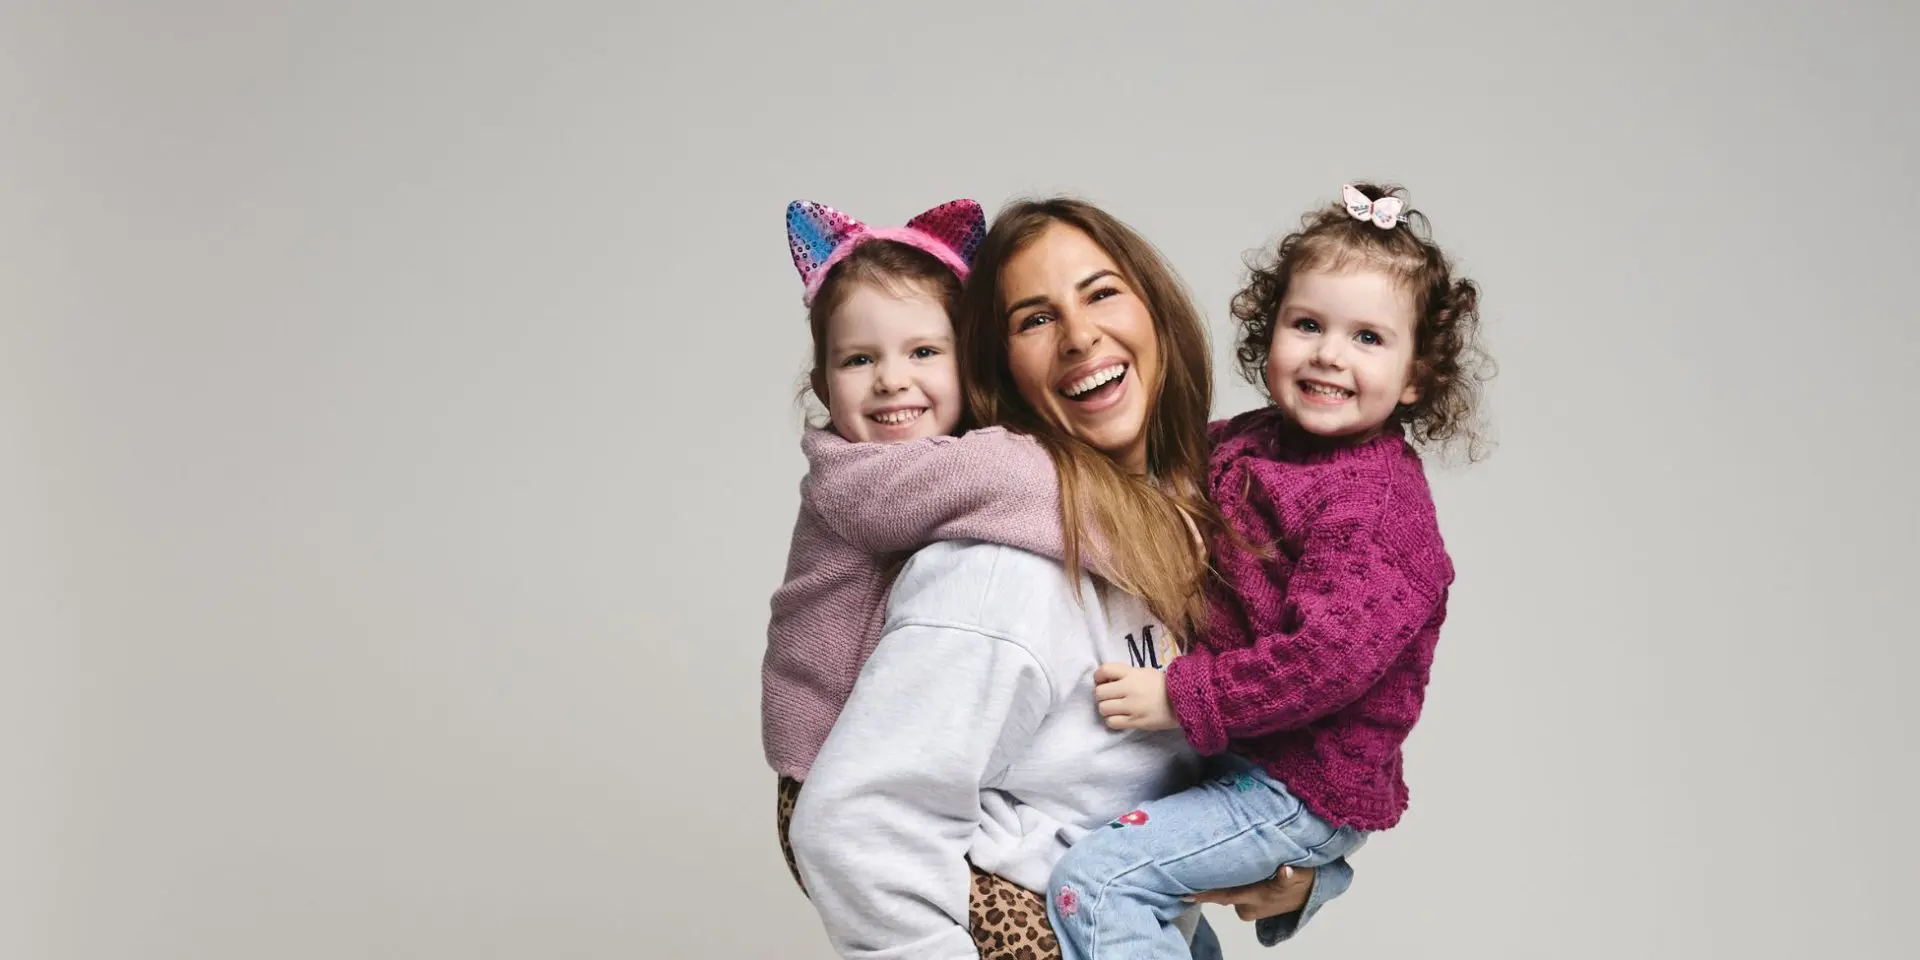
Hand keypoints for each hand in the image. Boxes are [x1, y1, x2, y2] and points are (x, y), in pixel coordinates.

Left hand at [1094, 663, 1178, 730]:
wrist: (1183, 701)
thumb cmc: (1163, 685)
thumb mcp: (1144, 672)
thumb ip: (1125, 675)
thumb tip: (1106, 681)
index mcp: (1132, 674)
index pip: (1104, 670)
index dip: (1099, 676)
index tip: (1102, 680)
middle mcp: (1129, 689)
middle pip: (1099, 692)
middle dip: (1102, 694)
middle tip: (1110, 696)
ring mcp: (1132, 707)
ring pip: (1103, 708)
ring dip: (1106, 708)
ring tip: (1115, 707)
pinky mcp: (1135, 722)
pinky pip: (1112, 722)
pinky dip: (1112, 720)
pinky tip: (1120, 717)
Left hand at [1186, 864, 1315, 919]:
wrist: (1311, 894)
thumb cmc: (1303, 880)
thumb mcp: (1301, 875)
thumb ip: (1290, 875)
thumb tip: (1285, 871)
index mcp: (1258, 897)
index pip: (1226, 895)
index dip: (1206, 894)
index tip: (1185, 892)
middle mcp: (1248, 907)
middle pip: (1221, 895)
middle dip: (1202, 886)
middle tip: (1181, 871)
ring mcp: (1247, 908)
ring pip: (1226, 894)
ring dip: (1213, 883)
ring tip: (1196, 865)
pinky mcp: (1247, 906)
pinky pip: (1230, 894)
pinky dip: (1222, 885)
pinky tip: (1212, 873)